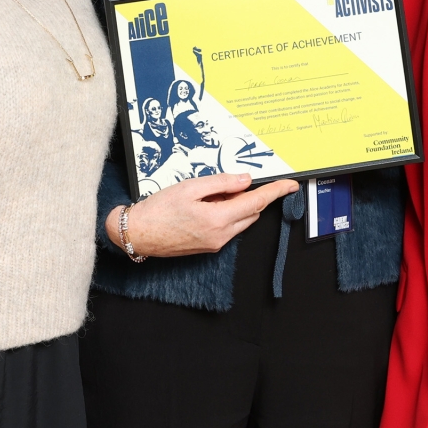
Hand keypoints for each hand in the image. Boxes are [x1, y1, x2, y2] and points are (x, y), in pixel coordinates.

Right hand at [106, 173, 298, 257]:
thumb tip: (245, 180)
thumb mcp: (190, 187)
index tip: (290, 185)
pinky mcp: (209, 247)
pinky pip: (228, 227)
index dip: (275, 192)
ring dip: (235, 205)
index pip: (256, 203)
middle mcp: (221, 236)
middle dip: (247, 196)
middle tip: (225, 183)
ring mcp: (215, 244)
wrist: (137, 234)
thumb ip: (221, 183)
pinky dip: (225, 214)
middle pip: (250, 212)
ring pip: (240, 220)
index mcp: (218, 219)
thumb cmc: (158, 210)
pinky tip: (204, 206)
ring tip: (207, 195)